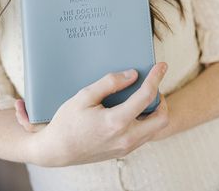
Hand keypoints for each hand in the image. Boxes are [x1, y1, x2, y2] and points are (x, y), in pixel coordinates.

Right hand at [18, 62, 168, 166]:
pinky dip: (146, 121)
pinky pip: (144, 135)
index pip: (146, 96)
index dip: (156, 78)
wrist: (57, 151)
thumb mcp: (84, 96)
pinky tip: (133, 111)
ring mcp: (126, 147)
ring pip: (155, 129)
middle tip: (152, 87)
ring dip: (155, 111)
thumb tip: (132, 75)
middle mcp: (126, 138)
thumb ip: (110, 83)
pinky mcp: (123, 152)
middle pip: (161, 118)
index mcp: (116, 122)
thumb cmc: (67, 122)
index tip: (161, 66)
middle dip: (162, 99)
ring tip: (142, 97)